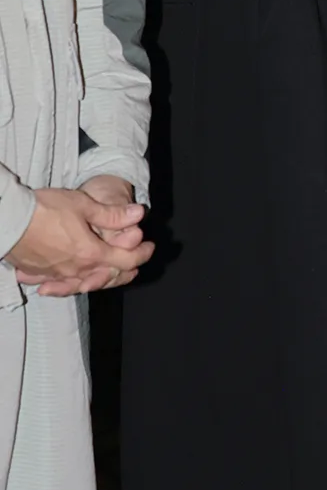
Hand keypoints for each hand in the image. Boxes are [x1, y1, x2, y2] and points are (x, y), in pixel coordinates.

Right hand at [6, 185, 153, 297]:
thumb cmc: (44, 209)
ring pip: (82, 282)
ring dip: (98, 279)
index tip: (149, 247)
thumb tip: (138, 214)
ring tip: (105, 275)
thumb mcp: (83, 205)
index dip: (142, 254)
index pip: (125, 260)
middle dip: (124, 270)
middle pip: (106, 275)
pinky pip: (57, 283)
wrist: (8, 219)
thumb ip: (112, 214)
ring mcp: (55, 274)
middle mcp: (75, 269)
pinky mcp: (38, 273)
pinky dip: (66, 283)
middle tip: (134, 265)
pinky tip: (63, 281)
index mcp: (91, 253)